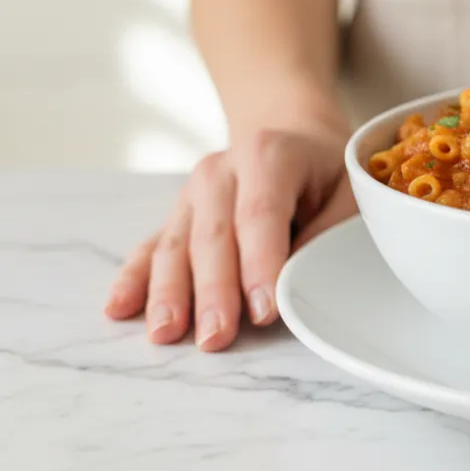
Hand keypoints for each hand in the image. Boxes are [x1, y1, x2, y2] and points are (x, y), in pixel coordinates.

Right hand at [104, 126, 357, 350]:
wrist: (289, 133)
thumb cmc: (326, 168)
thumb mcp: (350, 187)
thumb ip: (330, 230)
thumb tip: (303, 283)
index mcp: (268, 154)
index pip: (260, 214)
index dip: (261, 264)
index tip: (265, 311)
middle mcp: (220, 170)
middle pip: (213, 236)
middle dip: (213, 291)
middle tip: (216, 337)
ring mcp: (191, 194)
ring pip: (175, 245)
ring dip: (169, 293)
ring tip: (166, 334)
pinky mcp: (176, 216)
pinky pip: (150, 247)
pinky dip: (134, 279)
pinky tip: (119, 308)